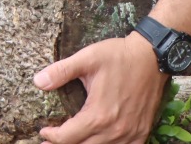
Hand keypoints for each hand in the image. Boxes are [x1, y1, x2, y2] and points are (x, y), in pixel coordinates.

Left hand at [33, 34, 163, 143]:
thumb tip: (38, 81)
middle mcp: (114, 130)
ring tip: (73, 141)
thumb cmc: (119, 56)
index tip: (44, 131)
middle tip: (51, 141)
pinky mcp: (141, 133)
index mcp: (98, 115)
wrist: (153, 57)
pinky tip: (98, 141)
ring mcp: (130, 134)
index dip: (52, 137)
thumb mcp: (88, 58)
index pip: (67, 138)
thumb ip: (61, 71)